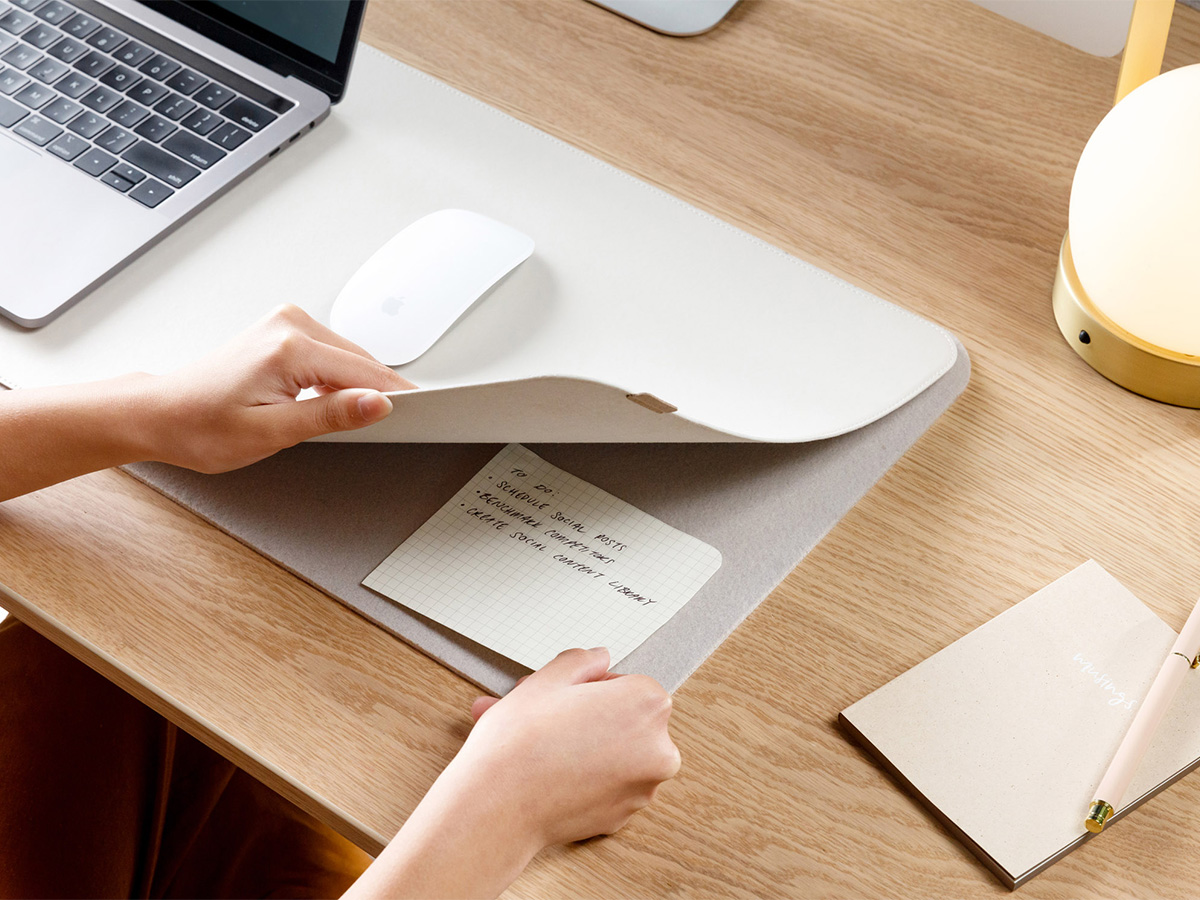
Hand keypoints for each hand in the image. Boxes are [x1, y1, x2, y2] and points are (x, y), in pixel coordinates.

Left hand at [147, 304, 413, 472]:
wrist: (162, 413)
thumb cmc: (202, 426)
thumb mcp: (272, 433)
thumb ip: (331, 415)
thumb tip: (377, 403)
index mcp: (290, 347)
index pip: (365, 373)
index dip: (396, 397)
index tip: (425, 412)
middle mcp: (290, 324)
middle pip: (362, 362)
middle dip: (374, 393)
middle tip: (380, 427)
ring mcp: (286, 322)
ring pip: (349, 357)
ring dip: (353, 386)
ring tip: (336, 418)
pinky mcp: (284, 329)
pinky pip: (331, 353)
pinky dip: (337, 378)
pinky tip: (323, 401)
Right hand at [463, 647, 680, 846]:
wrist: (498, 808)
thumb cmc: (521, 742)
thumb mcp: (547, 679)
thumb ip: (581, 661)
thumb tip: (599, 659)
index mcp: (647, 705)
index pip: (625, 683)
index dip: (586, 686)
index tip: (559, 696)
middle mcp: (657, 749)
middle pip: (618, 720)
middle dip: (577, 715)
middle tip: (536, 714)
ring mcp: (641, 788)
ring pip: (608, 754)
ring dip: (573, 745)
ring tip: (528, 743)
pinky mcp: (621, 818)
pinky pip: (601, 785)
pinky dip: (578, 777)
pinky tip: (541, 772)